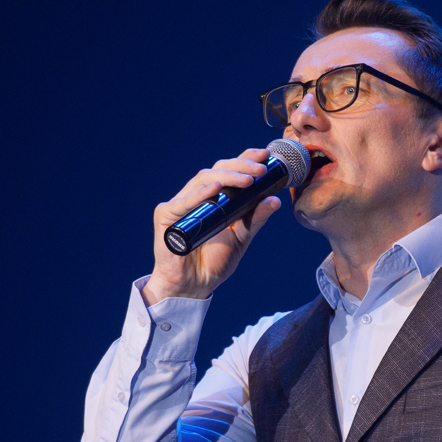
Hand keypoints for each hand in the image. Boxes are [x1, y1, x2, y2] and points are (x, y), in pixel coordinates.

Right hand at [142, 148, 281, 303]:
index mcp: (215, 197)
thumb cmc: (215, 261)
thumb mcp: (242, 238)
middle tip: (261, 170)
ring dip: (226, 177)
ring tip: (247, 180)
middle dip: (241, 166)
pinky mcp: (166, 216)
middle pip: (217, 170)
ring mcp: (181, 204)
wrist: (194, 286)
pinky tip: (215, 190)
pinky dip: (199, 195)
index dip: (245, 159)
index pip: (229, 171)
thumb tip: (275, 200)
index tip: (265, 155)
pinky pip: (182, 202)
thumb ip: (256, 219)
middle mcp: (197, 195)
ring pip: (202, 180)